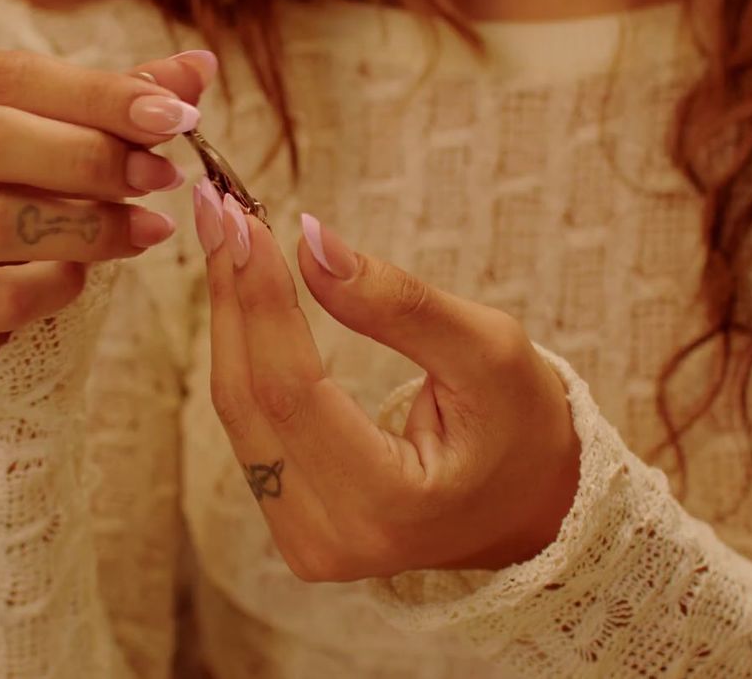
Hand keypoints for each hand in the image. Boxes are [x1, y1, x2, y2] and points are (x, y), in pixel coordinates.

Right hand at [0, 46, 213, 366]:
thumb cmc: (8, 191)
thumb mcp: (61, 135)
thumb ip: (120, 102)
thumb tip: (200, 64)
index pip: (8, 73)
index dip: (96, 94)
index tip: (175, 115)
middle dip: (88, 157)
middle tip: (163, 175)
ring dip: (85, 225)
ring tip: (149, 230)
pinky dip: (48, 286)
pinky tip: (83, 278)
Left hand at [192, 182, 581, 580]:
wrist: (530, 506)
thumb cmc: (521, 426)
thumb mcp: (488, 350)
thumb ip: (399, 304)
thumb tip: (310, 243)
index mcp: (388, 506)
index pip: (294, 392)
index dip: (262, 301)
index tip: (245, 220)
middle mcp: (331, 540)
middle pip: (250, 402)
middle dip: (232, 295)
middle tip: (221, 209)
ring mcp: (304, 542)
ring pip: (237, 412)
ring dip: (229, 315)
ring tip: (225, 234)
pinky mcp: (290, 523)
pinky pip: (248, 426)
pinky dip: (242, 351)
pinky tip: (240, 290)